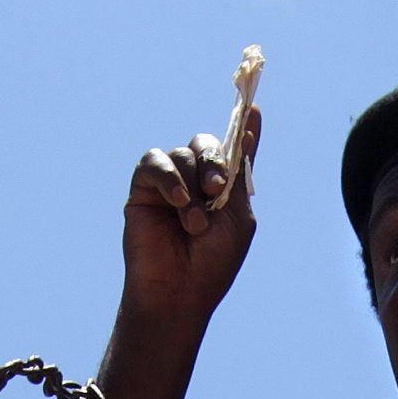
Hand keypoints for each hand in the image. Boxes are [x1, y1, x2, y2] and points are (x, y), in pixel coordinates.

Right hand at [121, 112, 258, 324]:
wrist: (179, 292)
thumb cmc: (212, 262)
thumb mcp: (237, 215)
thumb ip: (240, 172)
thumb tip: (250, 123)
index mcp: (221, 188)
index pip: (230, 149)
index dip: (242, 127)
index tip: (255, 106)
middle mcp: (194, 182)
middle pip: (204, 145)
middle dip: (213, 161)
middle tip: (216, 188)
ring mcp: (168, 184)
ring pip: (181, 155)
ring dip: (192, 186)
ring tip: (195, 224)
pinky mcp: (143, 190)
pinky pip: (154, 163)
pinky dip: (168, 179)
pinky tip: (177, 203)